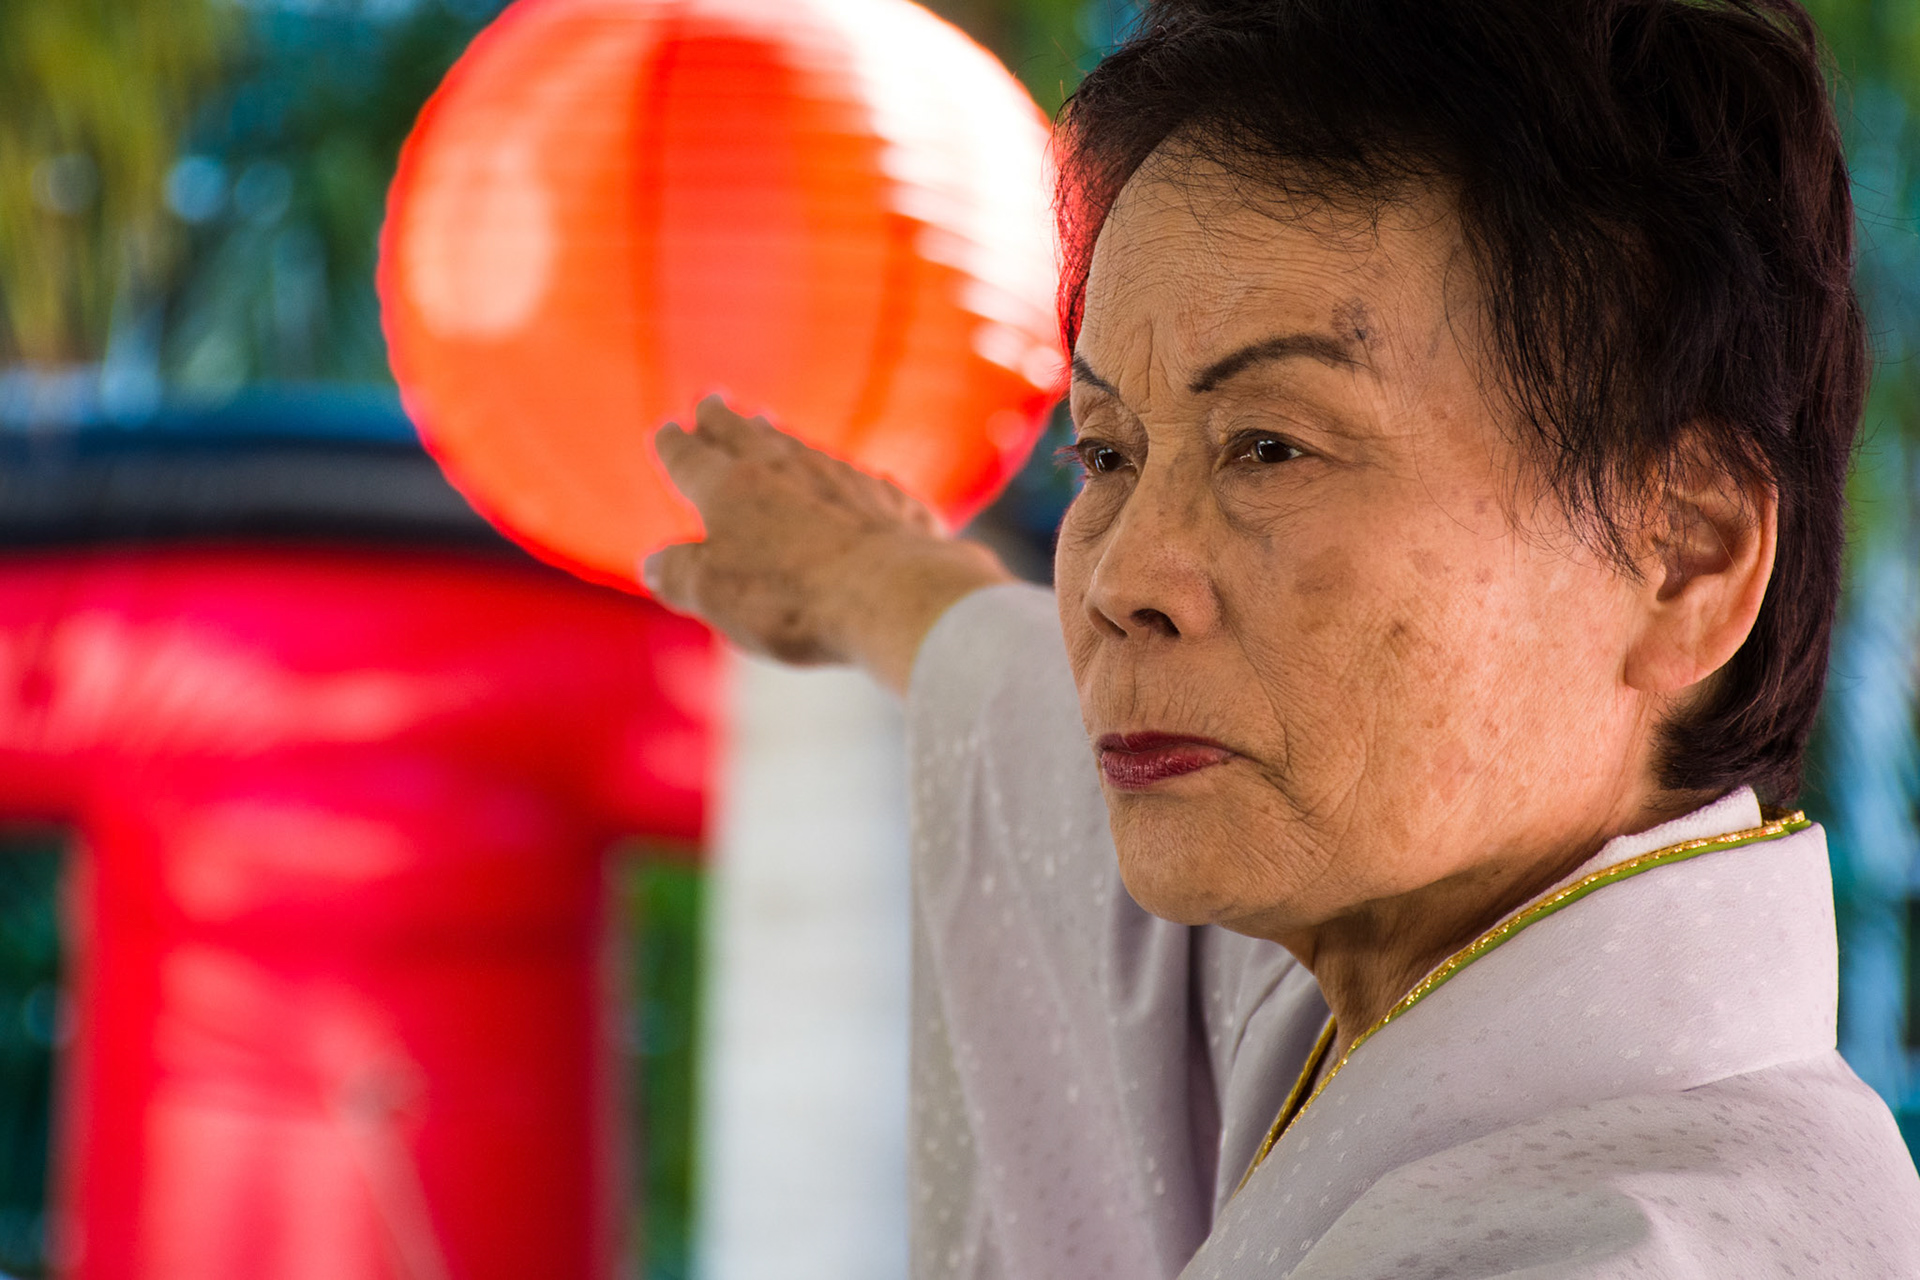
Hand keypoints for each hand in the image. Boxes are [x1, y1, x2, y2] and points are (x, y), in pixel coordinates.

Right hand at [643, 396, 1013, 692]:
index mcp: (731, 488)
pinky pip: (854, 477)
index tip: (667, 430)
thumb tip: (654, 563)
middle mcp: (785, 469)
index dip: (674, 445)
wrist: (895, 594)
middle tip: (712, 402)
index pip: (691, 458)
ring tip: (765, 425)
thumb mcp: (715, 596)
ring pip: (799, 447)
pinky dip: (836, 474)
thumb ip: (679, 576)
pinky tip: (843, 477)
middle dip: (722, 419)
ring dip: (776, 436)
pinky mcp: (888, 501)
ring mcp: (841, 478)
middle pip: (745, 435)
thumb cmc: (793, 598)